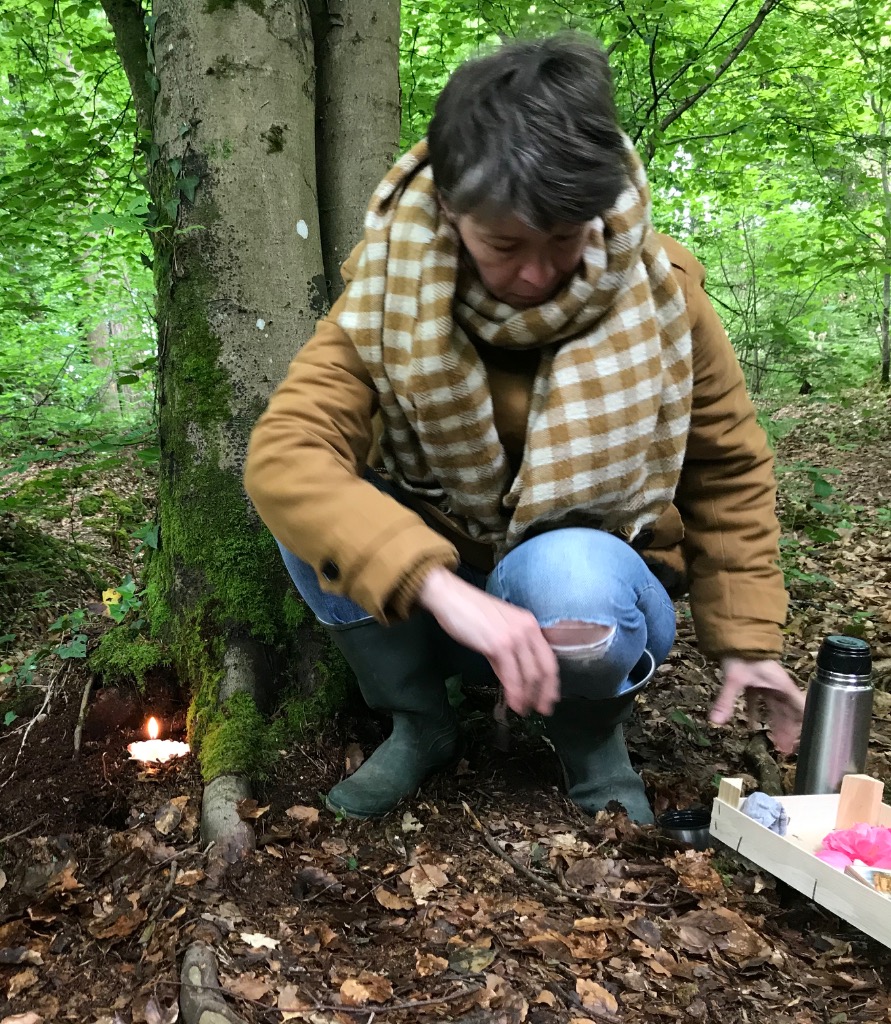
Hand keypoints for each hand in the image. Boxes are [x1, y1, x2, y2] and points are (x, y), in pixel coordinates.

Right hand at [417, 566, 558, 716]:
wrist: (451, 598)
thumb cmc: (470, 612)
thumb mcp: (497, 631)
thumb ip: (507, 653)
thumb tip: (511, 679)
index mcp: (530, 624)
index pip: (549, 658)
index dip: (552, 682)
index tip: (550, 698)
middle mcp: (527, 630)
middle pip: (545, 669)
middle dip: (545, 693)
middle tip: (542, 710)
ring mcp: (515, 637)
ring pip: (530, 675)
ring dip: (528, 696)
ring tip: (524, 710)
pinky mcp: (500, 645)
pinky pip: (512, 676)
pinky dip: (515, 693)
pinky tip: (514, 703)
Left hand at [709, 658, 804, 753]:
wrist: (735, 635)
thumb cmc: (741, 655)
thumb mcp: (734, 679)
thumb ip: (726, 701)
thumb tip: (716, 722)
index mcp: (781, 686)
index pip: (800, 707)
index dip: (806, 722)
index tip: (810, 739)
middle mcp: (778, 686)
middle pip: (786, 712)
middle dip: (787, 731)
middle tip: (787, 751)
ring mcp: (767, 684)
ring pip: (774, 708)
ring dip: (774, 725)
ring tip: (776, 744)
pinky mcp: (756, 682)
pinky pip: (760, 702)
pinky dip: (756, 713)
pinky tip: (751, 726)